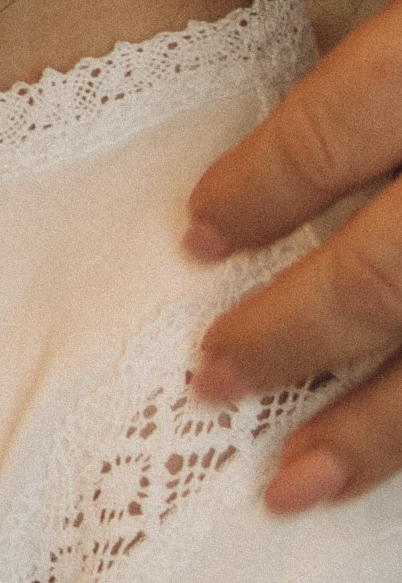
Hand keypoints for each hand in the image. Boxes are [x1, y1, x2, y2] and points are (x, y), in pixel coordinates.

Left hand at [189, 0, 401, 509]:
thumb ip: (366, 100)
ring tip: (297, 482)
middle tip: (212, 381)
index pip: (329, 137)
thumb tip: (254, 194)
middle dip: (292, 337)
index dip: (256, 193)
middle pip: (383, 275)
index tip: (198, 238)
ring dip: (374, 432)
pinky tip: (385, 462)